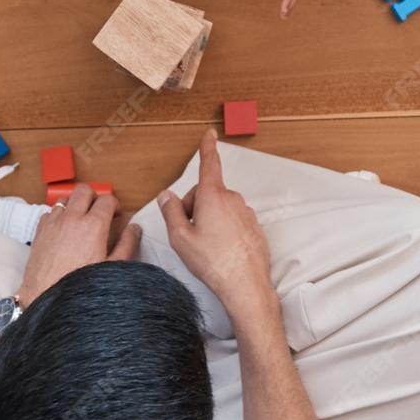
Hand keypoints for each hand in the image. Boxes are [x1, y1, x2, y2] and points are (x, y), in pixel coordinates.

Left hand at [19, 183, 140, 301]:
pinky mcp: (40, 230)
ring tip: (80, 220)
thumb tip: (134, 229)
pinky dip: (58, 216)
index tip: (116, 214)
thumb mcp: (112, 268)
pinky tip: (63, 230)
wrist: (47, 296)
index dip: (114, 205)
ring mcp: (54, 222)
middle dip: (94, 197)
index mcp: (94, 225)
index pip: (107, 200)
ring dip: (75, 205)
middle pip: (84, 190)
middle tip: (98, 211)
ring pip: (65, 199)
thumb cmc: (79, 286)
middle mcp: (72, 218)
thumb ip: (127, 244)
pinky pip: (50, 212)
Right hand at [157, 130, 278, 331]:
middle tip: (189, 234)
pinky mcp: (254, 227)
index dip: (207, 148)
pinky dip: (223, 230)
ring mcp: (246, 213)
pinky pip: (233, 221)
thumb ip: (171, 212)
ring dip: (209, 220)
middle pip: (207, 194)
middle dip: (195, 208)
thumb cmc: (212, 261)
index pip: (209, 164)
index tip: (210, 134)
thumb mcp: (180, 237)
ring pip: (220, 209)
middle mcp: (232, 200)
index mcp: (213, 196)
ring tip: (205, 246)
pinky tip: (220, 251)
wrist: (245, 284)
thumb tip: (166, 195)